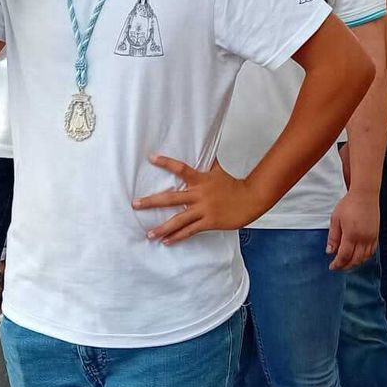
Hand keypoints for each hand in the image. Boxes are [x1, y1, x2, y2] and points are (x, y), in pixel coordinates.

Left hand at [133, 156, 261, 243]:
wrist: (250, 199)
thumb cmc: (233, 185)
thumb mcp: (218, 170)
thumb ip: (208, 161)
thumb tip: (205, 145)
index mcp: (200, 179)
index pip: (180, 168)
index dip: (166, 162)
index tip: (151, 158)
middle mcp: (199, 194)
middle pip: (171, 198)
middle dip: (151, 201)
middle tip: (135, 204)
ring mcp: (204, 209)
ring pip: (178, 219)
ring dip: (162, 228)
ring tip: (149, 234)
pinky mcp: (209, 222)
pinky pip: (190, 231)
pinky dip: (177, 237)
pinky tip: (166, 241)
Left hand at [327, 190, 379, 270]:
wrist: (365, 194)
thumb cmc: (349, 204)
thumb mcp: (335, 219)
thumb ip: (333, 237)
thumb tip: (330, 251)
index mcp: (351, 235)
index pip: (344, 256)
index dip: (338, 264)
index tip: (332, 267)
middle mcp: (363, 238)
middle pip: (355, 259)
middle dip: (346, 266)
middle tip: (338, 267)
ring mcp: (371, 237)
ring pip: (365, 257)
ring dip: (356, 263)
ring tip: (348, 263)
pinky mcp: (376, 234)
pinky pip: (372, 251)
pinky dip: (365, 257)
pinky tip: (359, 256)